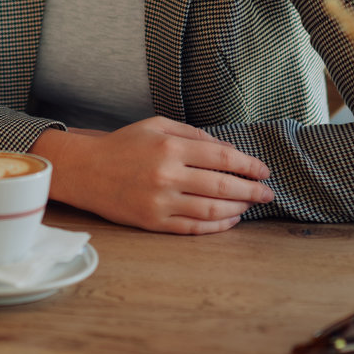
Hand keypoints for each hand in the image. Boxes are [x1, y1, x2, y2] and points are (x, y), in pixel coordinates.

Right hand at [32, 117, 273, 234]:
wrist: (86, 171)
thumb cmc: (123, 145)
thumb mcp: (157, 126)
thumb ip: (193, 134)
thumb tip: (227, 149)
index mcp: (169, 148)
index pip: (222, 156)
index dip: (248, 165)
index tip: (264, 171)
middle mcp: (167, 176)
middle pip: (222, 186)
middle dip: (251, 191)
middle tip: (268, 193)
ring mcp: (160, 202)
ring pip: (211, 210)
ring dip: (238, 209)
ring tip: (250, 205)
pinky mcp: (153, 223)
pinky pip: (193, 228)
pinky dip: (217, 225)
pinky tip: (230, 219)